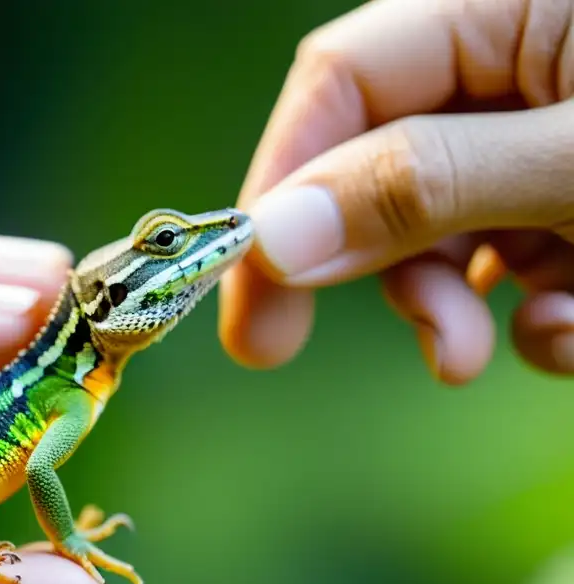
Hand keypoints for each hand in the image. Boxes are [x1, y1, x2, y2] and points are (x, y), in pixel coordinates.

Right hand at [220, 0, 573, 383]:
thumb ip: (425, 185)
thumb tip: (273, 236)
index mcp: (508, 4)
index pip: (343, 78)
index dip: (281, 182)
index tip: (244, 287)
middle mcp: (518, 61)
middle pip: (384, 164)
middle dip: (380, 270)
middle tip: (311, 348)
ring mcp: (549, 132)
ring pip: (445, 225)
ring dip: (454, 305)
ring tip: (504, 348)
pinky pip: (514, 254)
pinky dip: (530, 308)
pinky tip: (568, 325)